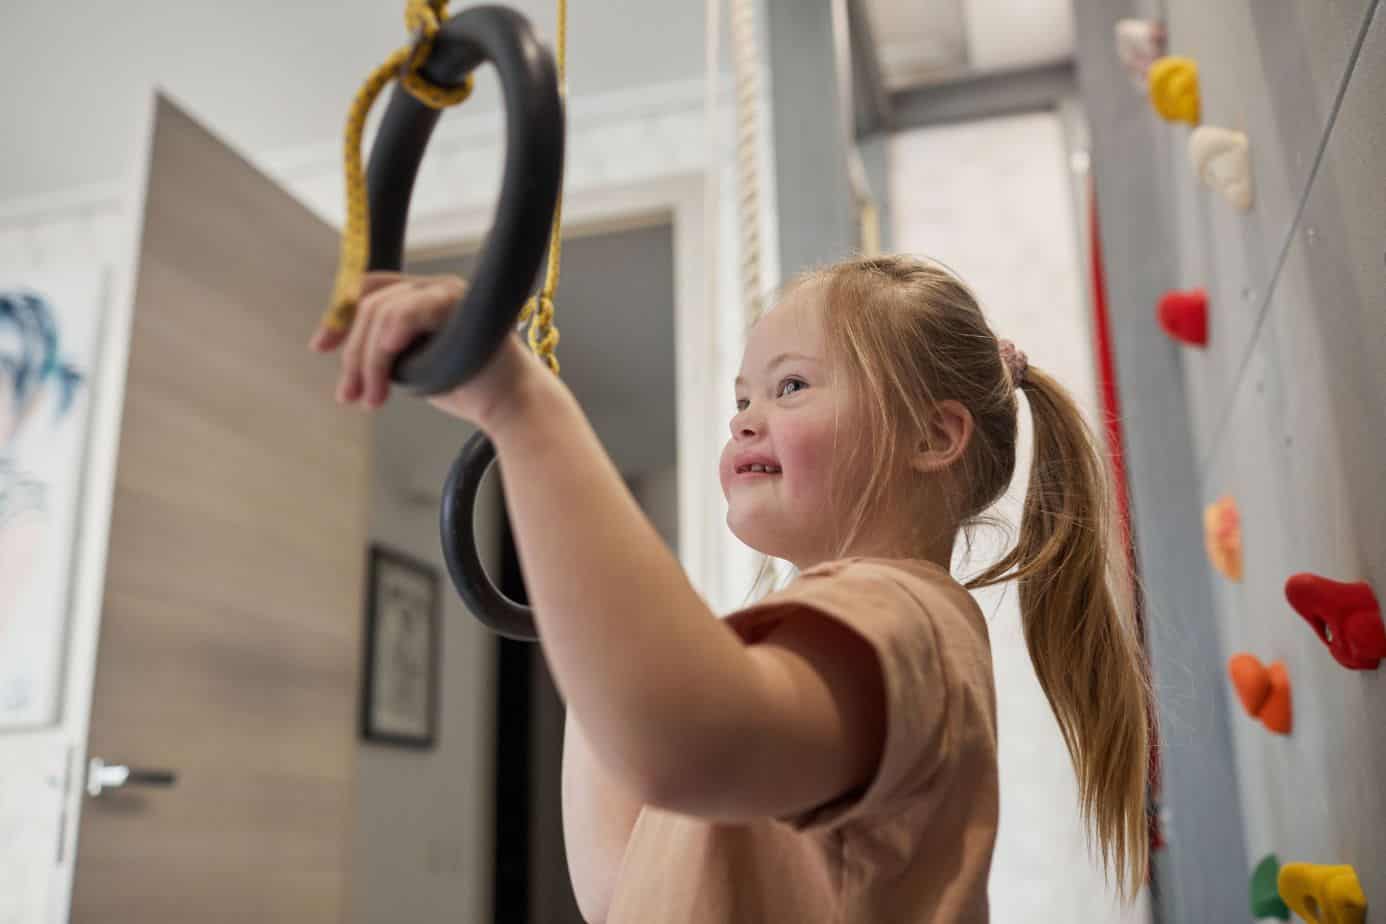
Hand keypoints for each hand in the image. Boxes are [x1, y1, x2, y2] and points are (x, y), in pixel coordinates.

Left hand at [308, 271, 545, 426]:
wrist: (509, 404)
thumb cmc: (467, 386)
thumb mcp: (411, 367)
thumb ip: (385, 353)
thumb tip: (347, 359)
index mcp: (420, 296)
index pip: (368, 291)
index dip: (339, 316)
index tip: (320, 347)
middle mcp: (433, 286)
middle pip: (370, 306)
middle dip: (353, 355)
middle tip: (349, 396)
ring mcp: (447, 292)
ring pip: (384, 313)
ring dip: (369, 362)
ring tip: (371, 400)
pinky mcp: (461, 304)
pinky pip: (414, 309)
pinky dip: (396, 327)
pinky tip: (387, 348)